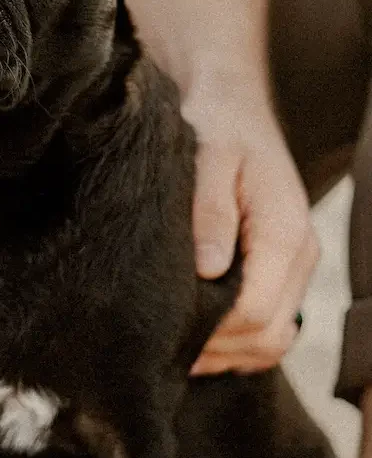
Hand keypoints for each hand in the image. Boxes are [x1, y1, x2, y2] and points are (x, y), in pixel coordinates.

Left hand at [185, 74, 317, 374]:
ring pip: (271, 340)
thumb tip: (208, 270)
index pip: (254, 313)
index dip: (210, 333)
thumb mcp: (208, 158)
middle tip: (158, 347)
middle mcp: (299, 256)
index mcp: (284, 233)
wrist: (230, 106)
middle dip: (216, 350)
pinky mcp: (280, 270)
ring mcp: (294, 267)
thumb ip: (209, 210)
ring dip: (226, 352)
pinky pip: (269, 327)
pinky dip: (236, 342)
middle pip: (266, 337)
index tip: (161, 332)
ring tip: (173, 346)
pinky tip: (196, 334)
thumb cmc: (215, 127)